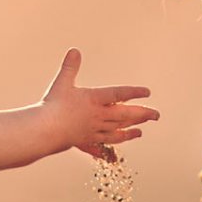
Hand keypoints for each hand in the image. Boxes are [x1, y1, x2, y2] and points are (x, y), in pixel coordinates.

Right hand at [42, 48, 157, 158]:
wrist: (45, 130)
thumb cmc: (53, 105)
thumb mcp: (62, 82)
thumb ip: (70, 67)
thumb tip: (74, 50)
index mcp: (94, 99)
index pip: (119, 94)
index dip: (134, 92)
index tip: (147, 92)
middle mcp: (98, 116)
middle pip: (125, 115)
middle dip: (142, 115)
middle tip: (156, 115)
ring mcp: (94, 130)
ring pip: (117, 131)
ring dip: (131, 131)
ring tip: (141, 131)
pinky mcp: (86, 141)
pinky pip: (104, 144)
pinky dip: (111, 145)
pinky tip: (116, 151)